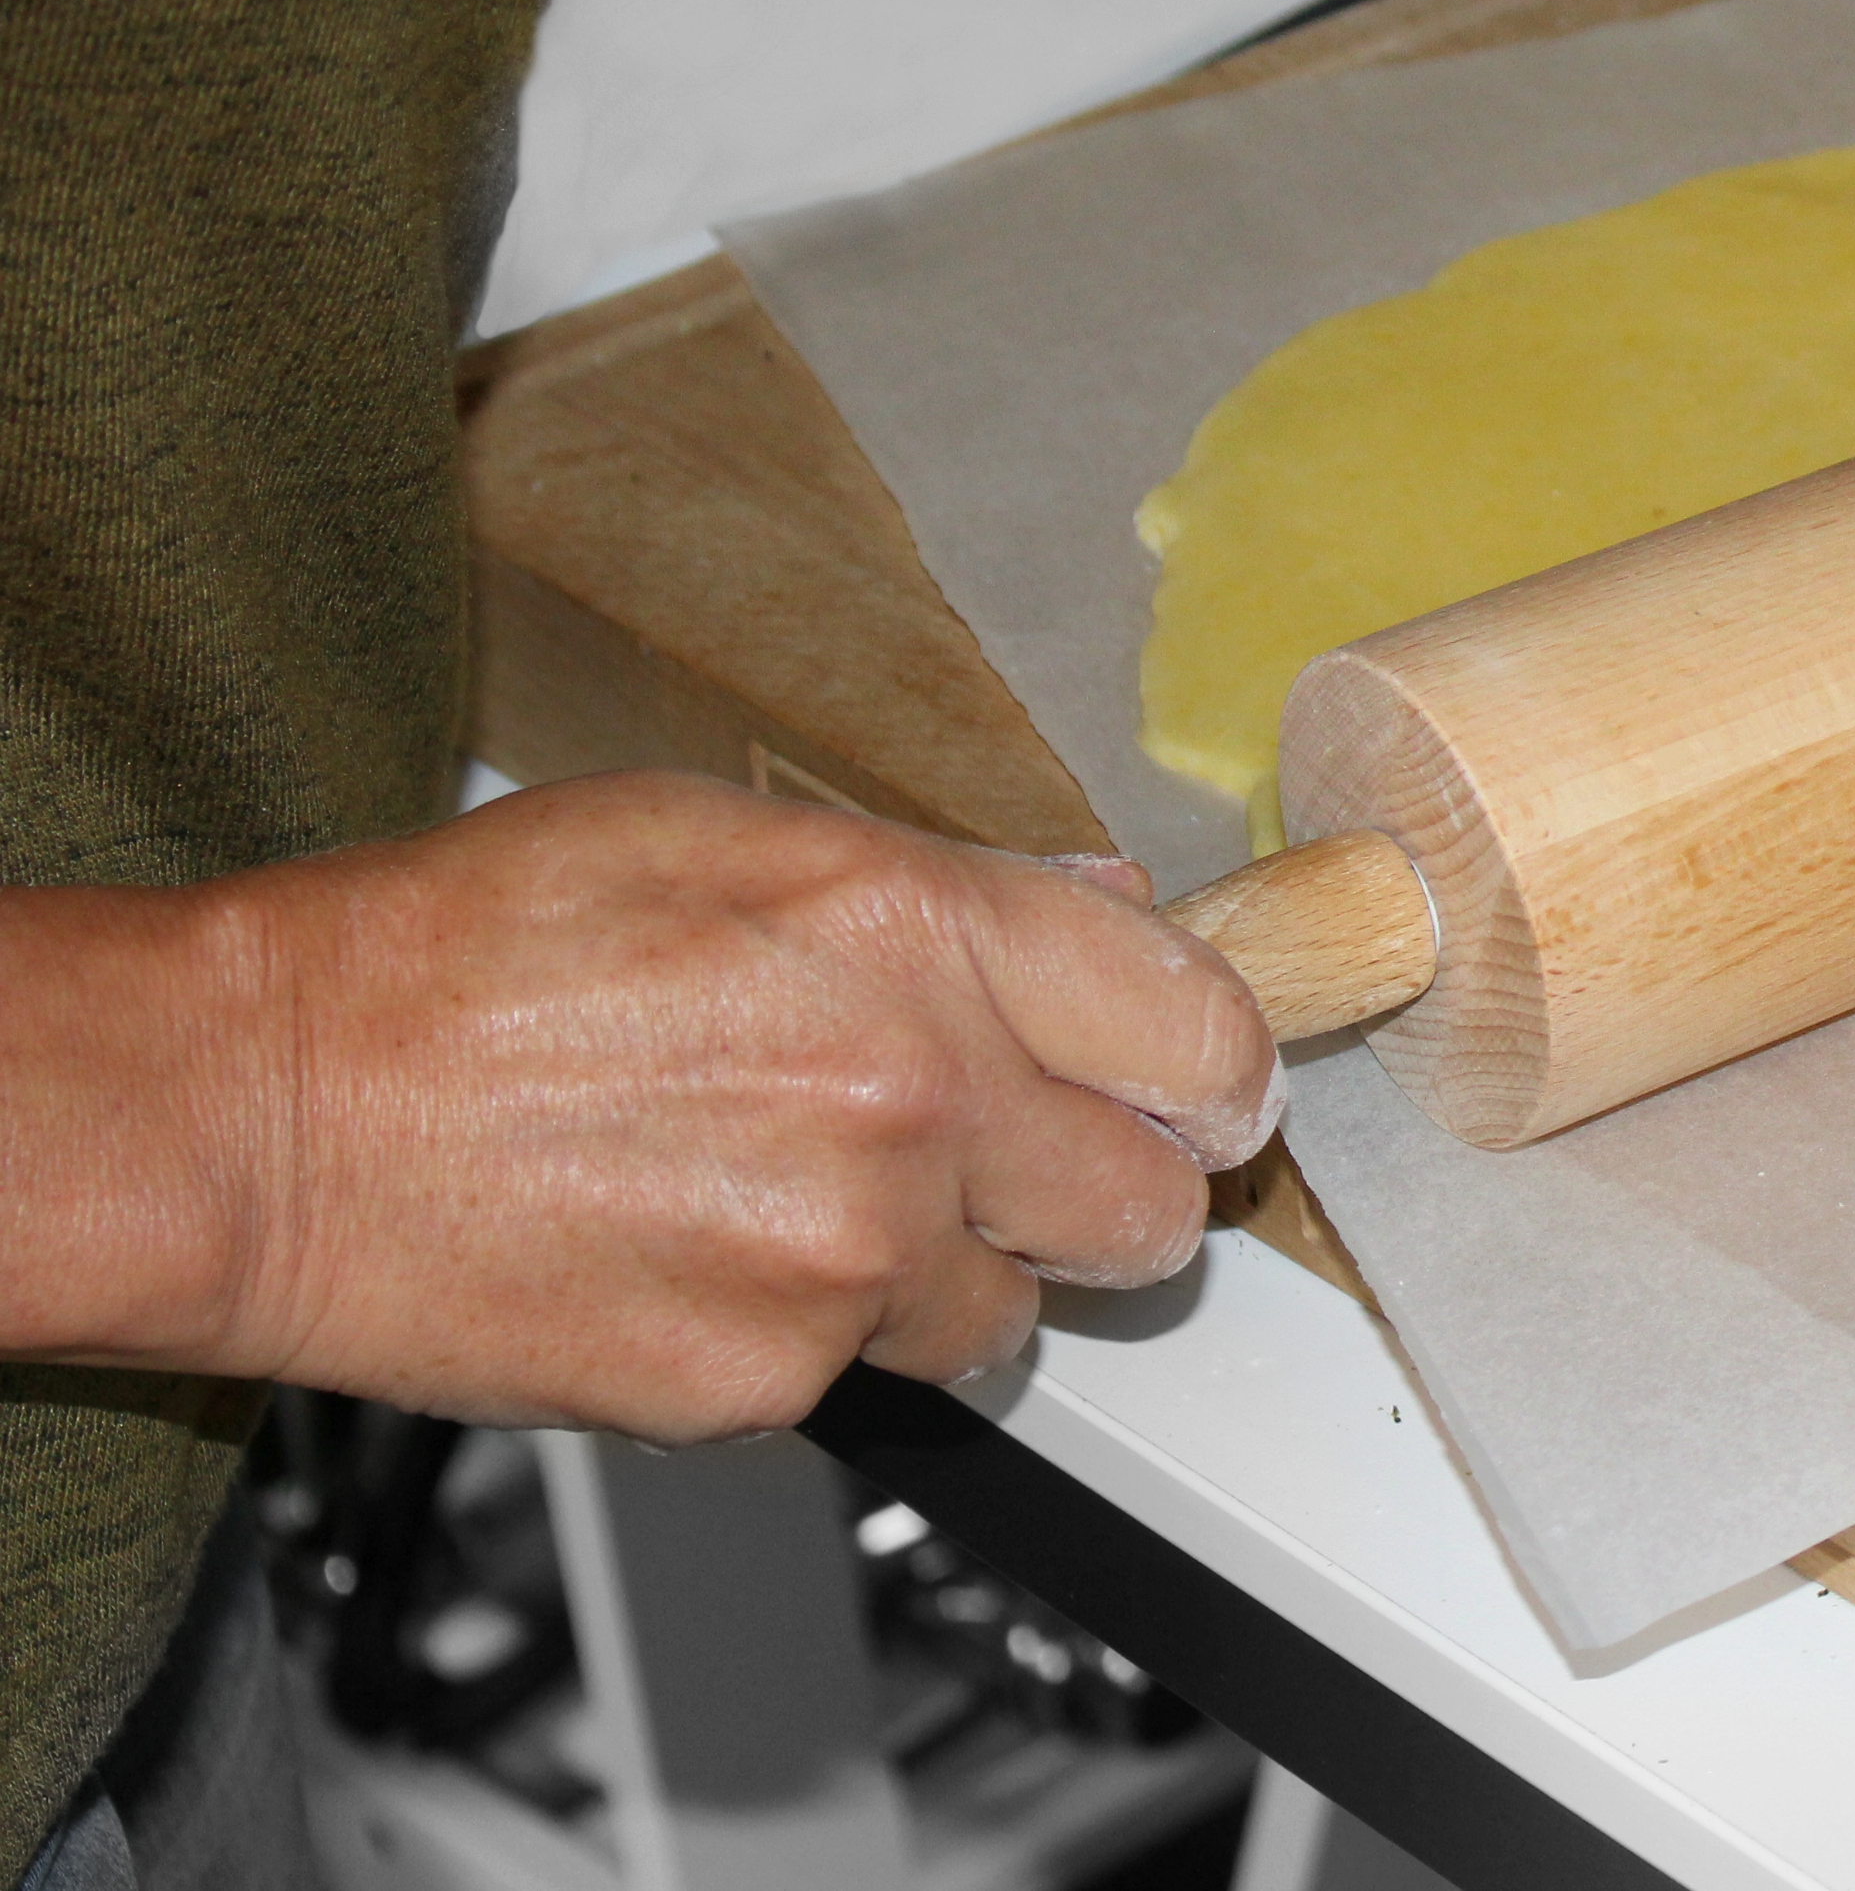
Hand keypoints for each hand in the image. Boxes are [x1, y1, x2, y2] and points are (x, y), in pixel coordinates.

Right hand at [6, 771, 1275, 1439]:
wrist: (275, 1115)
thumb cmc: (466, 954)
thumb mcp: (725, 833)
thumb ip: (953, 887)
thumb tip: (1111, 918)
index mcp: (922, 938)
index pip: (1199, 1029)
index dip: (1216, 1066)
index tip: (1203, 1085)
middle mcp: (916, 1101)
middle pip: (1155, 1206)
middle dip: (1117, 1190)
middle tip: (1043, 1165)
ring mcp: (846, 1260)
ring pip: (1015, 1314)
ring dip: (957, 1275)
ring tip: (819, 1203)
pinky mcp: (766, 1384)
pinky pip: (867, 1375)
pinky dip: (818, 1337)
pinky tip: (714, 1255)